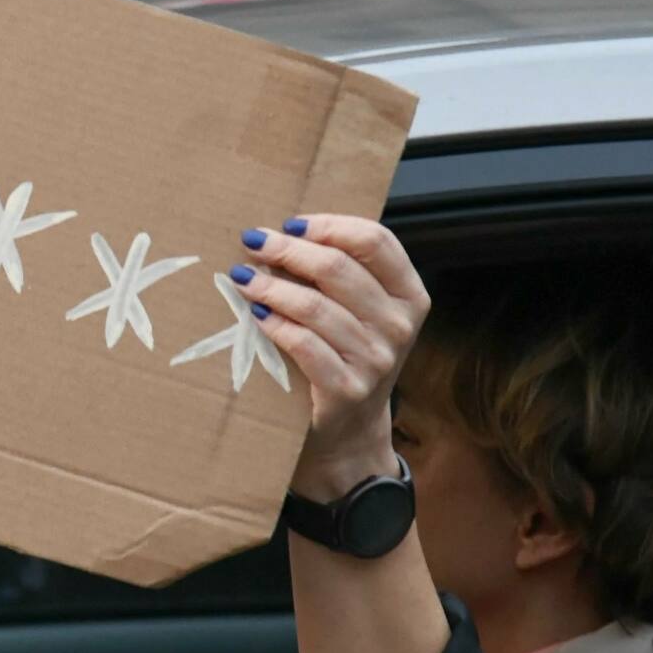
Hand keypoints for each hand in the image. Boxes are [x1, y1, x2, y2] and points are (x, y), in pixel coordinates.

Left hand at [234, 216, 429, 500]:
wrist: (349, 429)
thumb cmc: (346, 354)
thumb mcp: (360, 310)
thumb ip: (340, 272)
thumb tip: (284, 229)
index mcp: (410, 295)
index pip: (376, 241)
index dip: (329, 225)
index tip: (291, 223)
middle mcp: (399, 326)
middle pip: (338, 268)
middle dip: (288, 250)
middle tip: (253, 242)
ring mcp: (377, 360)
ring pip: (314, 306)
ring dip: (271, 287)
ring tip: (242, 278)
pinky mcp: (348, 389)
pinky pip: (303, 345)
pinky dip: (275, 325)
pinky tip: (255, 315)